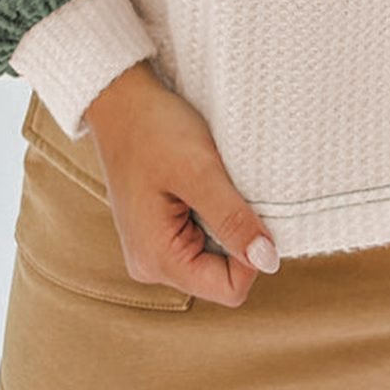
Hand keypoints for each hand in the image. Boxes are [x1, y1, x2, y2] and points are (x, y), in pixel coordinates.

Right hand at [83, 61, 280, 307]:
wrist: (120, 100)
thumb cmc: (154, 129)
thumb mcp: (200, 172)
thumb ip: (233, 220)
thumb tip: (269, 261)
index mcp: (158, 260)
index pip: (230, 289)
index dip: (252, 254)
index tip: (246, 207)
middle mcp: (152, 264)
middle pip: (223, 275)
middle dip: (237, 236)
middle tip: (225, 190)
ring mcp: (153, 248)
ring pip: (215, 255)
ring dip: (225, 221)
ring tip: (210, 183)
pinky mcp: (159, 230)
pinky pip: (202, 237)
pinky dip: (213, 213)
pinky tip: (202, 183)